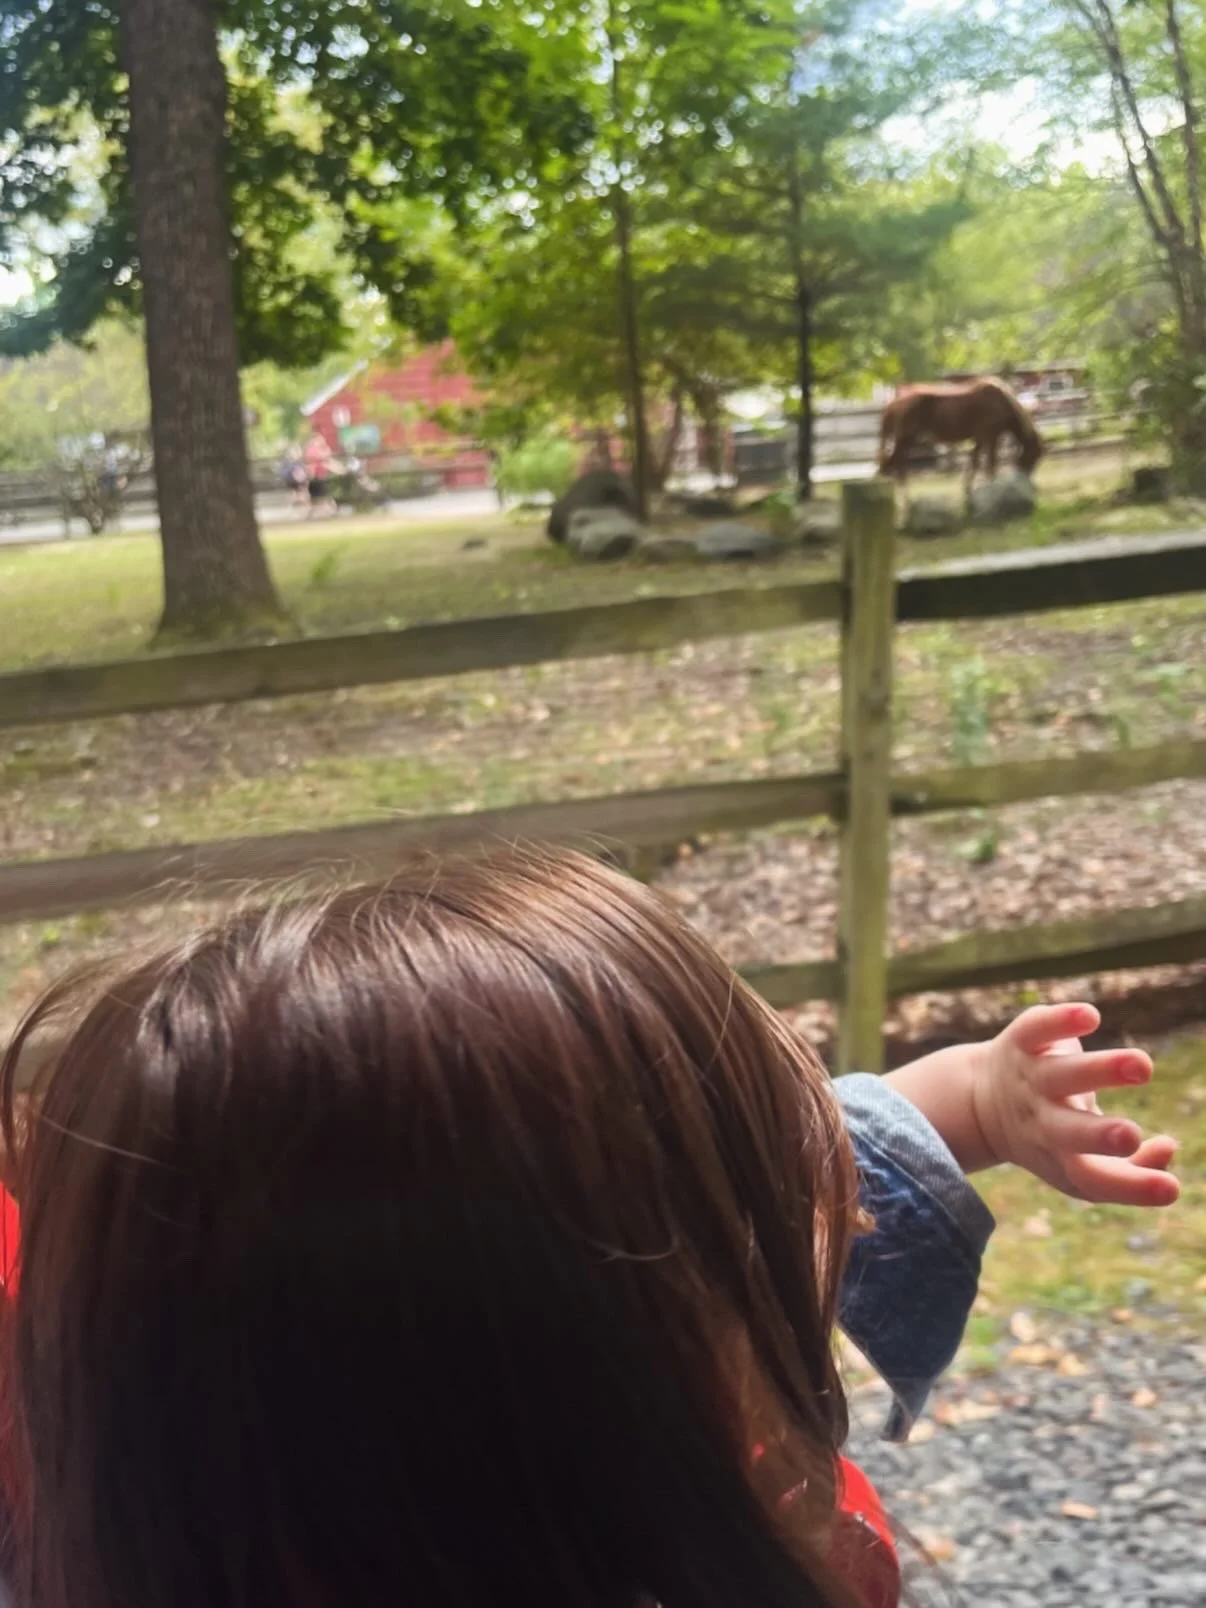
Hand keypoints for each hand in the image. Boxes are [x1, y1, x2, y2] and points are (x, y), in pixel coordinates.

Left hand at [970, 1004, 1179, 1206]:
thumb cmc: (1053, 1138)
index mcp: (1061, 1159)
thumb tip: (1171, 1147)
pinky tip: (1090, 1015)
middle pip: (1068, 1132)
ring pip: (1063, 1074)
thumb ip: (1136, 1167)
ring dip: (1101, 1070)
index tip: (1171, 1190)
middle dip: (1098, 1135)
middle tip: (1130, 1135)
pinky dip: (1060, 1022)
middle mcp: (1042, 1123)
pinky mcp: (1022, 1041)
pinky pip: (1038, 1029)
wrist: (979, 1102)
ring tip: (1141, 1065)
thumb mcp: (1087, 1163)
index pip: (1093, 1181)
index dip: (1133, 1189)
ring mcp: (1031, 1080)